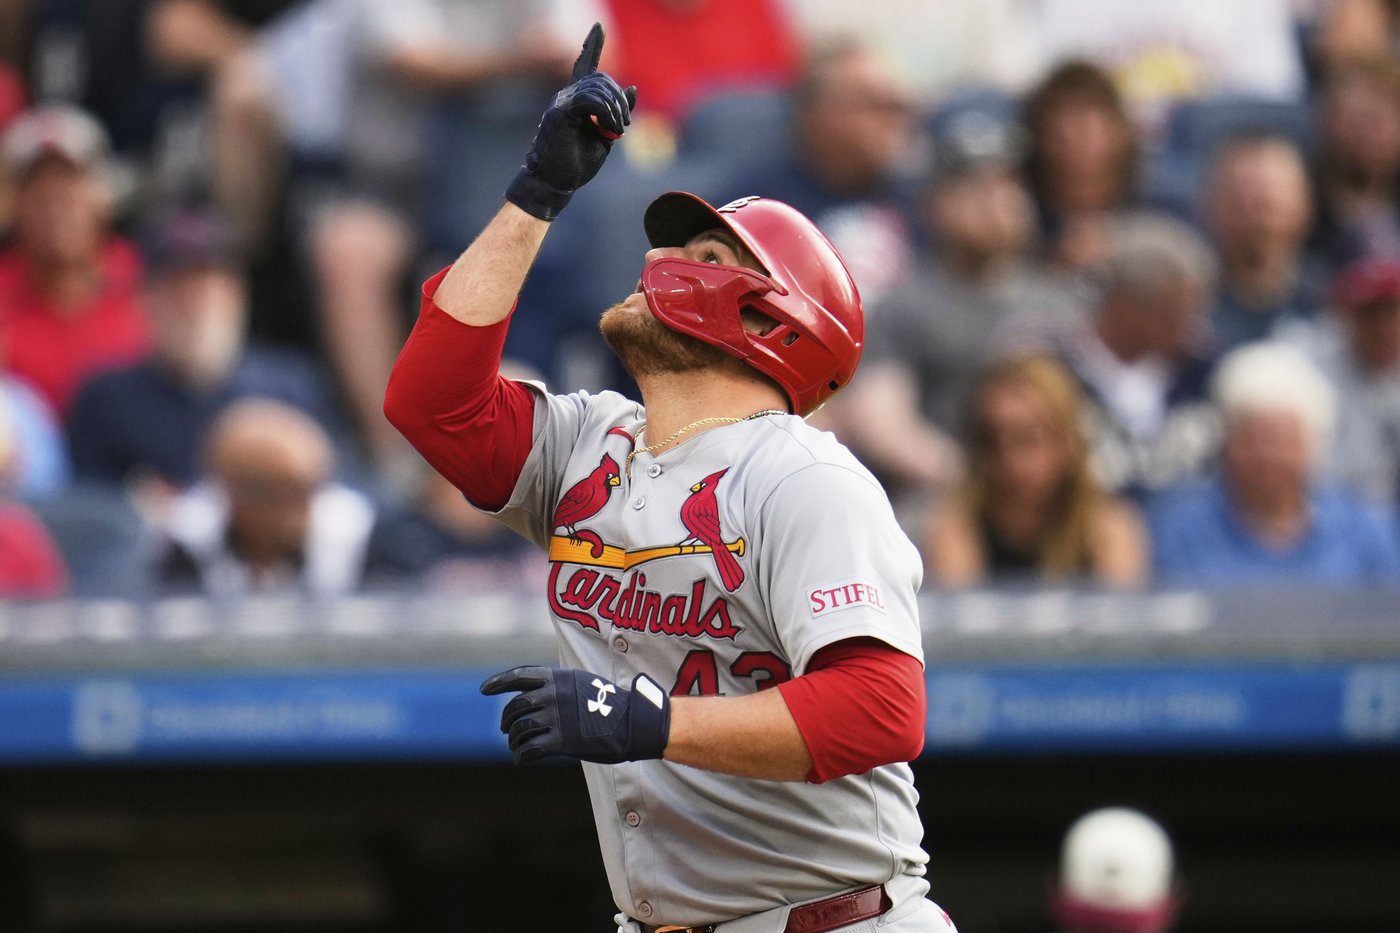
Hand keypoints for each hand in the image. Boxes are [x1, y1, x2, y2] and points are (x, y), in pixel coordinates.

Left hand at [480, 665, 669, 764]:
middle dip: (506, 720)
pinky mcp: (562, 742)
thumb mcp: (583, 683)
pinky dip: (521, 756)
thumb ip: (559, 687)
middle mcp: (553, 695)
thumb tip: (536, 696)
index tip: (483, 690)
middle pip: (515, 707)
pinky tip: (522, 759)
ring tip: (515, 746)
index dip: (498, 683)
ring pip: (519, 730)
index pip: (519, 676)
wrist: (633, 722)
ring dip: (513, 740)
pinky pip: (530, 750)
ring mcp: (556, 718)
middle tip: (505, 729)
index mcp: (558, 677)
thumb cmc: (611, 705)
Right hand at [505, 23, 636, 220]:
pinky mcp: (559, 112)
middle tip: (625, 125)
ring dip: (615, 109)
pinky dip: (606, 112)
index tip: (598, 26)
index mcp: (576, 99)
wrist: (559, 182)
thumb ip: (618, 111)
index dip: (592, 44)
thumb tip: (633, 88)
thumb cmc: (578, 162)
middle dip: (619, 98)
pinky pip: (589, 100)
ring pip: (597, 87)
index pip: (584, 64)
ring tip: (618, 130)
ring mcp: (561, 102)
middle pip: (600, 78)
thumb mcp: (607, 134)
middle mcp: (566, 96)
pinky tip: (608, 128)